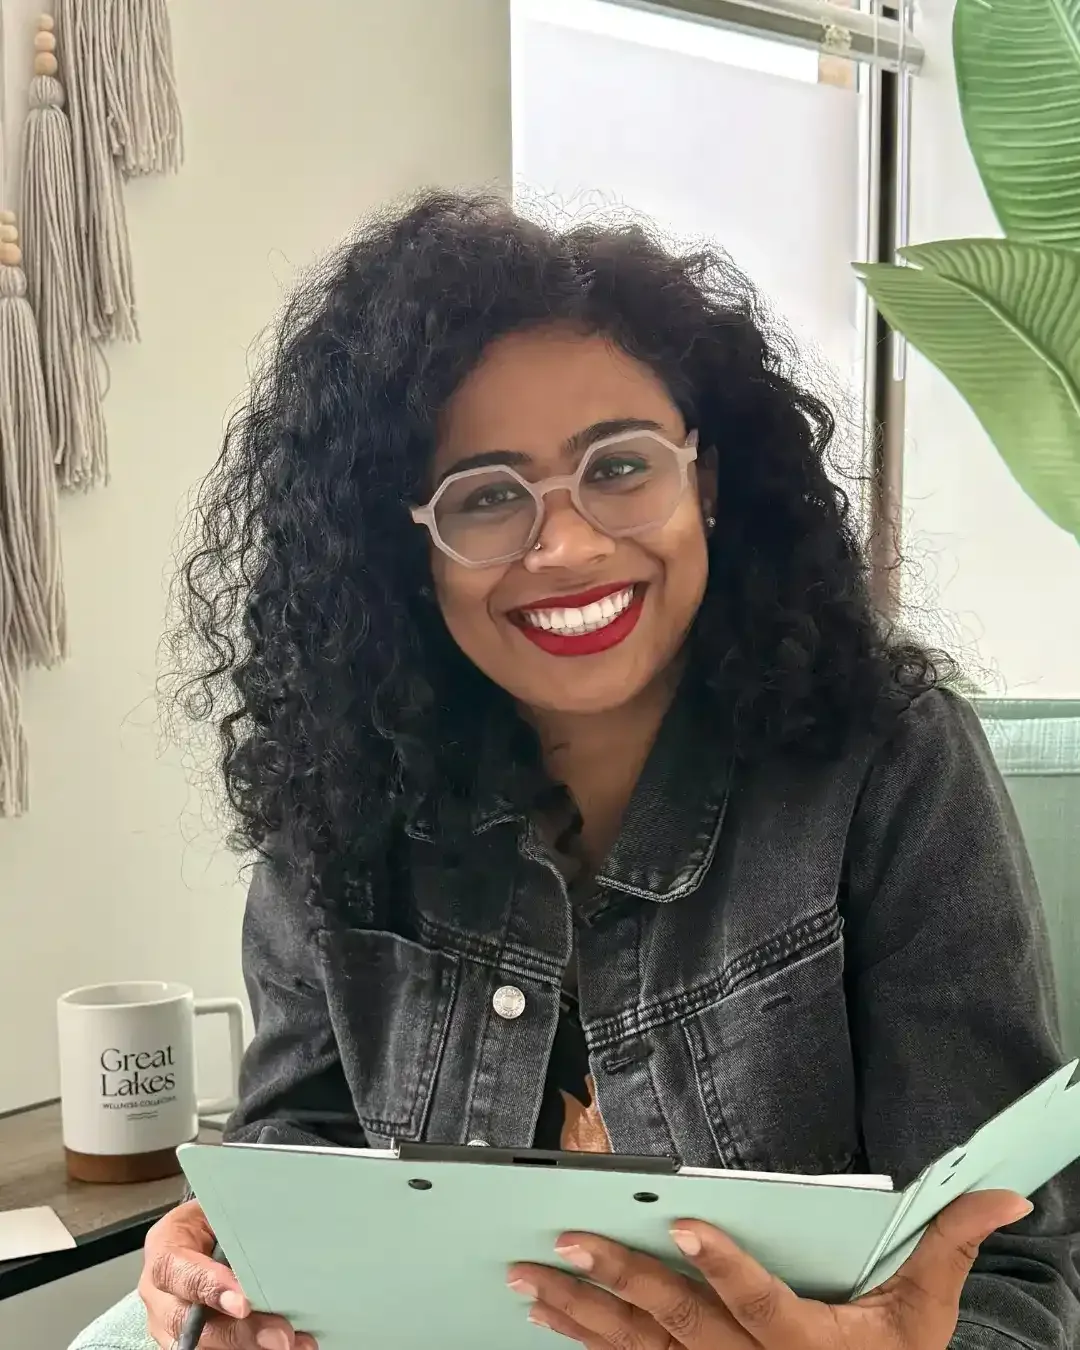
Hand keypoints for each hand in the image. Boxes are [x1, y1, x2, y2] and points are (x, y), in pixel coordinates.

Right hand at [139, 1200, 317, 1349]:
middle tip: (279, 1334)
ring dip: (250, 1346)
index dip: (207, 1287)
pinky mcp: (194, 1339)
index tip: (244, 1302)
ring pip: (204, 1345)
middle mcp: (160, 1292)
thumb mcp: (224, 1208)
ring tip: (293, 1342)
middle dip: (237, 1331)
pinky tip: (293, 1344)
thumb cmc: (221, 1215)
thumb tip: (271, 1244)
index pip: (174, 1270)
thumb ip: (238, 1226)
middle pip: (187, 1321)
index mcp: (165, 1246)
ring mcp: (172, 1322)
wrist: (215, 1229)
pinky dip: (253, 1348)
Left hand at [508, 1188, 1032, 1348]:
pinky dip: (585, 1344)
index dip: (725, 1268)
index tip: (682, 1222)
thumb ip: (950, 1246)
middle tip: (566, 1238)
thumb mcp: (926, 1315)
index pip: (764, 1308)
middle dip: (620, 1281)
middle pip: (681, 1328)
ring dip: (581, 1313)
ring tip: (530, 1278)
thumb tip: (1002, 1195)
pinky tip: (548, 1318)